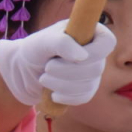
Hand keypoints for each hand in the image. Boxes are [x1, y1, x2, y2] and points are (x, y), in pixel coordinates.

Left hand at [0, 20, 114, 106]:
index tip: (74, 57)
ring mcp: (93, 73)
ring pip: (87, 85)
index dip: (94, 53)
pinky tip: (52, 92)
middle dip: (66, 71)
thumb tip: (82, 57)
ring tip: (44, 78)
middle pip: (95, 68)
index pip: (107, 42)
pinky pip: (83, 98)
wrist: (24, 70)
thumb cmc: (34, 49)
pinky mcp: (85, 90)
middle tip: (47, 67)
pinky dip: (64, 97)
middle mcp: (96, 54)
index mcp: (90, 33)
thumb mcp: (43, 41)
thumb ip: (62, 43)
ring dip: (60, 84)